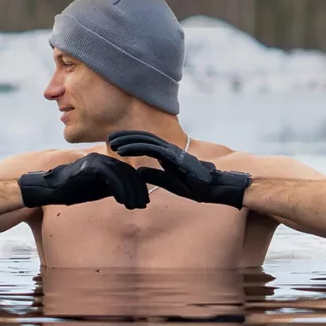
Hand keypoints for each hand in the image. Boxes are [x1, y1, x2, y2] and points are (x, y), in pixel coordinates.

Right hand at [18, 153, 149, 209]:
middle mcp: (104, 159)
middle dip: (138, 190)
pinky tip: (122, 201)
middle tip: (143, 205)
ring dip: (130, 191)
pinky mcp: (90, 165)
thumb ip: (113, 189)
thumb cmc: (73, 190)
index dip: (138, 187)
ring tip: (134, 206)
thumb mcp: (98, 191)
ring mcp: (96, 160)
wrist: (50, 189)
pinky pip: (110, 175)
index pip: (129, 173)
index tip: (143, 202)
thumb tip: (131, 195)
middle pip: (129, 172)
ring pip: (122, 174)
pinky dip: (119, 188)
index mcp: (107, 164)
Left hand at [107, 131, 251, 208]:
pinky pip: (151, 149)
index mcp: (169, 155)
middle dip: (126, 137)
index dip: (131, 142)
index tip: (115, 145)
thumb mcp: (171, 183)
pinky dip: (135, 148)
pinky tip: (123, 151)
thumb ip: (156, 176)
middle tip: (109, 139)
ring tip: (111, 143)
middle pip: (144, 138)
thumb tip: (138, 171)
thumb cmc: (198, 187)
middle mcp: (170, 150)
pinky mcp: (174, 156)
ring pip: (145, 141)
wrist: (216, 187)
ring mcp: (172, 151)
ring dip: (127, 141)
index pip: (147, 144)